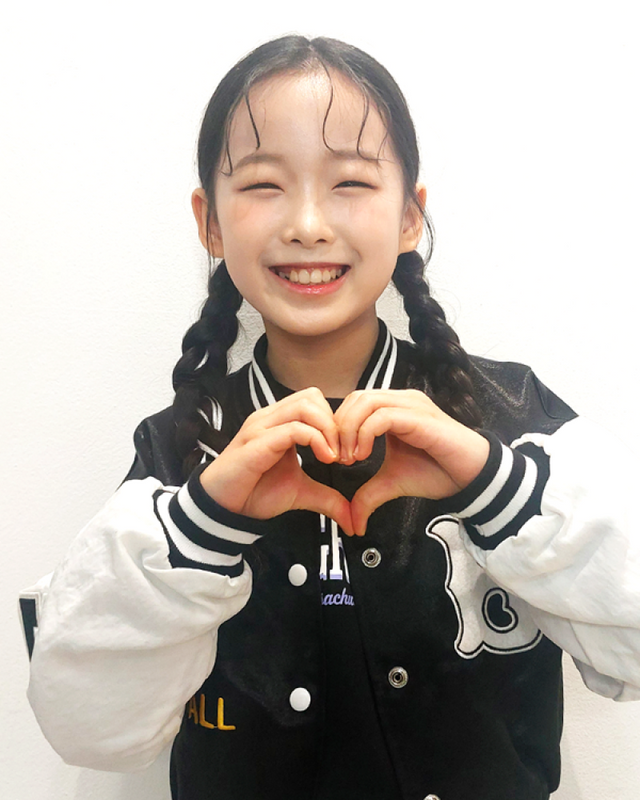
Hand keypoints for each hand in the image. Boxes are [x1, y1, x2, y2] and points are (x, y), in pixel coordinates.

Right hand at [198, 388, 353, 534]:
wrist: (225, 508)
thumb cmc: (255, 493)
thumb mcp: (301, 493)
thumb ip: (328, 499)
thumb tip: (352, 517)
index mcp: (280, 422)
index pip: (314, 401)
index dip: (335, 422)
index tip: (345, 452)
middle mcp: (270, 418)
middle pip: (312, 396)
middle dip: (335, 422)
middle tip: (342, 453)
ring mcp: (262, 427)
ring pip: (304, 406)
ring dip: (327, 429)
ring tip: (334, 456)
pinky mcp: (257, 442)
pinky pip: (292, 428)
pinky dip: (315, 440)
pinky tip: (324, 458)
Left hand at [334, 390, 489, 535]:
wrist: (471, 476)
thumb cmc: (438, 472)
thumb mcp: (393, 483)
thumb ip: (369, 495)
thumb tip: (353, 523)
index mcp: (393, 408)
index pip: (354, 402)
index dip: (338, 426)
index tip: (335, 456)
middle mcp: (401, 400)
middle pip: (356, 397)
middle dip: (339, 427)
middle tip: (338, 457)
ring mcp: (411, 405)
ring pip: (365, 402)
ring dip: (349, 430)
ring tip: (349, 458)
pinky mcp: (419, 417)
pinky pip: (382, 416)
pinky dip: (364, 434)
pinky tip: (363, 455)